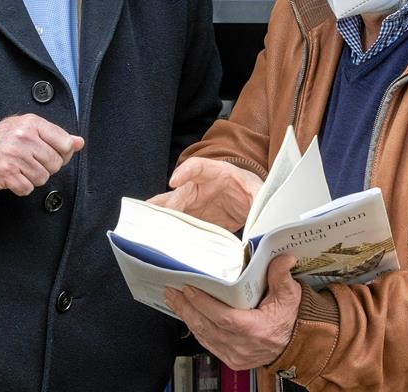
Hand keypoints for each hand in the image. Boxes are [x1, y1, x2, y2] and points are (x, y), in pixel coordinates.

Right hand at [0, 114, 83, 195]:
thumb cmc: (10, 136)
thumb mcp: (34, 127)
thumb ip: (58, 135)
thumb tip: (79, 143)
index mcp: (33, 123)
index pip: (65, 144)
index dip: (64, 153)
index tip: (55, 152)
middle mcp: (23, 138)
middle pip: (55, 164)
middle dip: (49, 166)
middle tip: (35, 160)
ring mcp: (14, 156)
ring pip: (42, 178)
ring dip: (36, 177)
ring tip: (25, 167)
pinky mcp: (5, 173)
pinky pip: (27, 189)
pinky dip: (23, 186)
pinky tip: (17, 175)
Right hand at [148, 158, 262, 231]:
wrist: (251, 202)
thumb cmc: (252, 190)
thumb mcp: (260, 191)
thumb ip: (259, 198)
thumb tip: (262, 216)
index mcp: (217, 172)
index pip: (197, 166)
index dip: (184, 172)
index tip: (174, 181)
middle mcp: (200, 186)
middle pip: (179, 193)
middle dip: (168, 205)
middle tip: (160, 219)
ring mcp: (193, 203)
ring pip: (171, 208)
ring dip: (160, 219)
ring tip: (145, 229)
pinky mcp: (192, 218)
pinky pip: (177, 224)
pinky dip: (168, 232)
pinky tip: (159, 241)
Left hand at [164, 255, 301, 369]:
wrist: (295, 345)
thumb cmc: (290, 319)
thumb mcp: (289, 295)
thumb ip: (281, 275)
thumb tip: (283, 257)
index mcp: (257, 330)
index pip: (224, 318)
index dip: (204, 304)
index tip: (189, 289)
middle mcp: (243, 346)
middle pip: (207, 326)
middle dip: (187, 307)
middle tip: (173, 290)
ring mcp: (236, 355)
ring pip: (204, 335)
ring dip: (187, 316)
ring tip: (174, 299)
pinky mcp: (231, 359)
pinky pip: (208, 343)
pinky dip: (196, 328)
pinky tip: (187, 315)